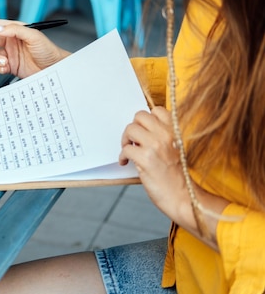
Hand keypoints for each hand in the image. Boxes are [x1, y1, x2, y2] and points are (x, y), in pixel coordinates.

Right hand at [0, 19, 69, 77]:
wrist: (54, 68)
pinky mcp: (11, 66)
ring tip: (4, 61)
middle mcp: (11, 41)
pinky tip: (7, 67)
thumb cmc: (47, 50)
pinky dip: (0, 67)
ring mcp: (10, 54)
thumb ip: (14, 30)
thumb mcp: (33, 35)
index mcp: (16, 30)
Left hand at [118, 107, 227, 249]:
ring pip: (130, 129)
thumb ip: (164, 137)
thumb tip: (143, 130)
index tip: (144, 131)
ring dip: (125, 140)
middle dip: (133, 127)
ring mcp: (156, 145)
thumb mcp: (178, 149)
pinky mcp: (146, 158)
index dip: (147, 120)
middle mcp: (167, 134)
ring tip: (129, 151)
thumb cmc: (181, 177)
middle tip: (133, 140)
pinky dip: (122, 156)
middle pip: (140, 116)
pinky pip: (125, 149)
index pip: (157, 110)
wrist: (185, 198)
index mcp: (177, 131)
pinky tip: (126, 162)